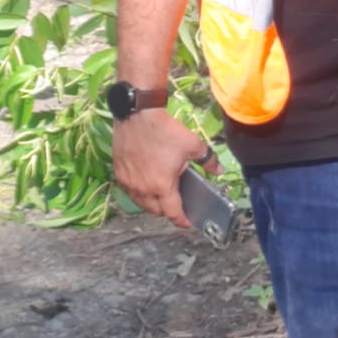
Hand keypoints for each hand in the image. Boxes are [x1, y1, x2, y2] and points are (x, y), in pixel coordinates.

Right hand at [111, 109, 216, 227]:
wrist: (137, 115)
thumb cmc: (166, 131)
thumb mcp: (193, 145)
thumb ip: (208, 160)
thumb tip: (218, 170)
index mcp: (162, 186)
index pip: (172, 213)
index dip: (182, 220)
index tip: (189, 222)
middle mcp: (142, 190)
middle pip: (156, 211)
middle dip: (168, 210)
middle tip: (178, 200)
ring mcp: (128, 183)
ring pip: (141, 203)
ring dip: (152, 203)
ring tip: (163, 192)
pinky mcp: (118, 174)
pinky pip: (130, 191)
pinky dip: (139, 192)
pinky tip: (147, 182)